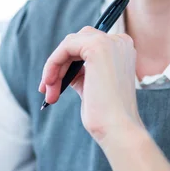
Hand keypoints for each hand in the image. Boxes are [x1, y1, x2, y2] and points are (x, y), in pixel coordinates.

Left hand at [38, 27, 143, 144]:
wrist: (118, 129)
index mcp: (122, 50)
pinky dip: (53, 63)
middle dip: (59, 65)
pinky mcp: (97, 46)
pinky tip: (49, 83)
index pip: (87, 46)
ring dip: (54, 67)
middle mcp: (120, 42)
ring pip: (69, 44)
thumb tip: (61, 68)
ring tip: (49, 93)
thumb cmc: (106, 115)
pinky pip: (65, 47)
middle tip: (47, 91)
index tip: (53, 87)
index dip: (67, 64)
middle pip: (77, 41)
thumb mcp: (92, 87)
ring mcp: (110, 41)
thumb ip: (81, 73)